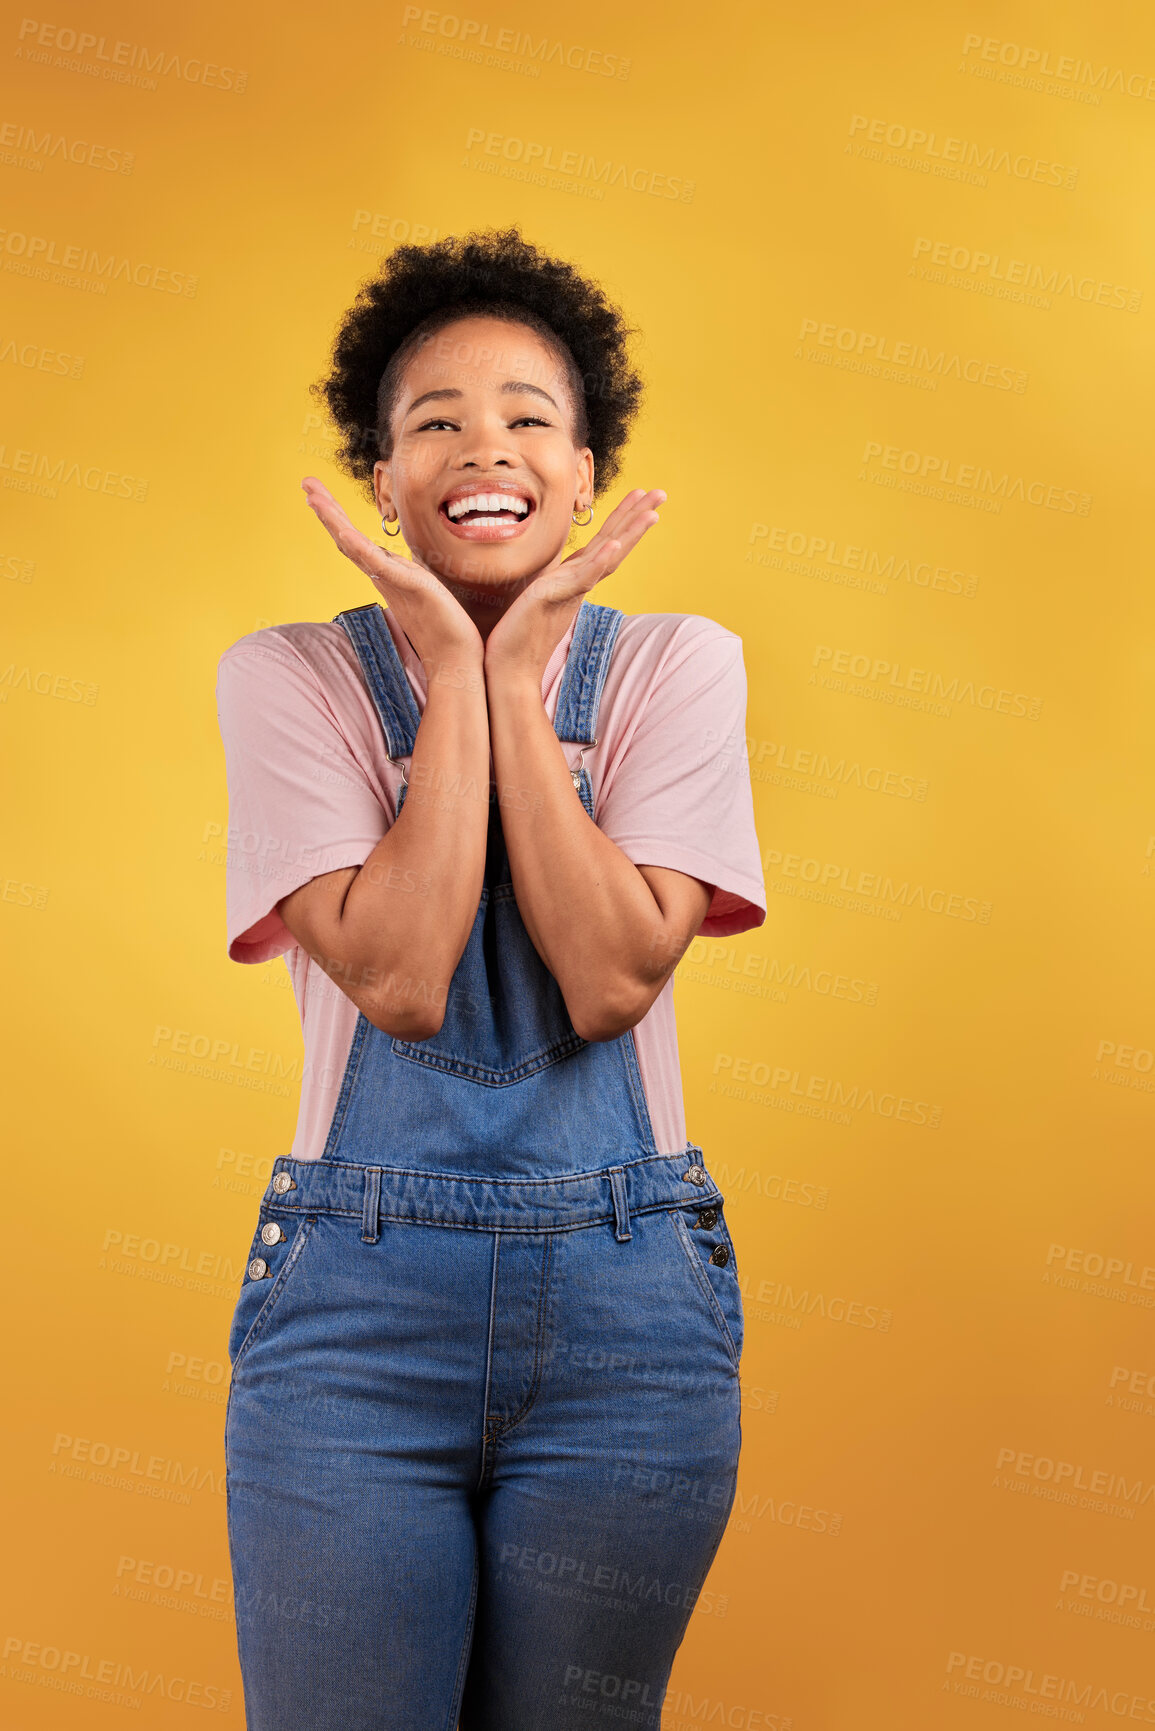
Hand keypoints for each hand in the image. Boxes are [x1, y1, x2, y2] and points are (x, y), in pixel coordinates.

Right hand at [301, 477, 483, 672]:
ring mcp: (391, 582)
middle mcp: (383, 576)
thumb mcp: (426, 590)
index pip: (355, 541)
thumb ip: (412, 577)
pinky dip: (359, 547)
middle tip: (305, 482)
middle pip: (346, 538)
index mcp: (386, 574)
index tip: (318, 494)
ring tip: (313, 496)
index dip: (335, 517)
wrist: (455, 659)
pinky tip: (343, 532)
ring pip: (354, 546)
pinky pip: (378, 564)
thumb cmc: (445, 629)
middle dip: (326, 509)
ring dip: (333, 519)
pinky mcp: (408, 587)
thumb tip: (408, 569)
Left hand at [484, 488, 665, 683]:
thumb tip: (550, 575)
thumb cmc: (517, 636)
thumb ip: (549, 584)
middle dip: (637, 517)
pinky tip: (614, 546)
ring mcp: (570, 591)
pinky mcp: (554, 599)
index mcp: (574, 579)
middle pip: (615, 544)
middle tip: (661, 493)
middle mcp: (578, 584)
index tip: (640, 495)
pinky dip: (600, 562)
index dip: (623, 519)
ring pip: (607, 558)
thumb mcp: (535, 597)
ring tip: (652, 513)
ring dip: (630, 535)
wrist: (509, 670)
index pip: (605, 543)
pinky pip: (583, 578)